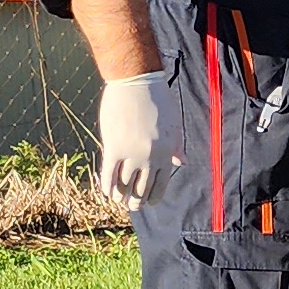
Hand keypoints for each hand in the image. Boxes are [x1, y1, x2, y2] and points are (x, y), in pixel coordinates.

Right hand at [94, 73, 172, 204]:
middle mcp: (150, 156)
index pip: (161, 182)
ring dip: (122, 196)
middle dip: (138, 199)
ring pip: (125, 183)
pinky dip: (107, 186)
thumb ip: (175, 146)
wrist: (137, 82)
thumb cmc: (157, 100)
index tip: (150, 202)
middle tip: (134, 206)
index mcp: (167, 152)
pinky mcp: (113, 146)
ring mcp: (131, 153)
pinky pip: (109, 173)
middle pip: (142, 186)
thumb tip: (181, 164)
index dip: (154, 195)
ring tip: (120, 201)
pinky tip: (107, 193)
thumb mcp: (173, 124)